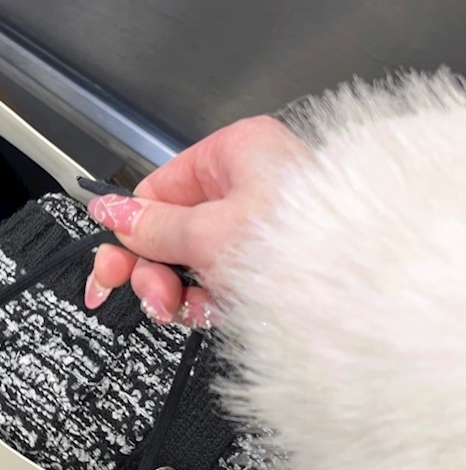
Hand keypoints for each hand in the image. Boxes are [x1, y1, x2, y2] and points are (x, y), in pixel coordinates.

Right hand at [83, 115, 309, 326]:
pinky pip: (214, 284)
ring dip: (174, 291)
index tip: (110, 263)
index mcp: (232, 157)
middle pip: (170, 230)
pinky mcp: (264, 268)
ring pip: (189, 262)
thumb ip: (151, 226)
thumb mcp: (208, 232)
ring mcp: (254, 231)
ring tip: (176, 306)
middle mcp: (244, 188)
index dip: (129, 230)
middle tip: (138, 291)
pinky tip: (206, 312)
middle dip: (151, 267)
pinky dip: (202, 303)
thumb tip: (109, 212)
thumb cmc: (300, 245)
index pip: (157, 191)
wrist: (359, 292)